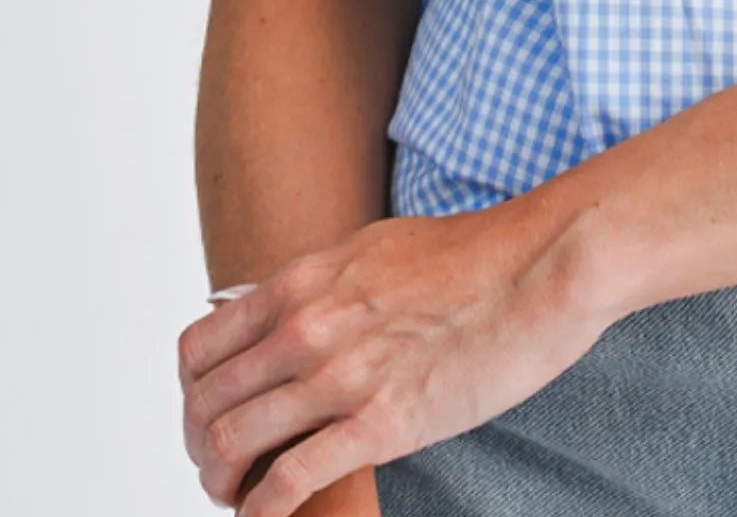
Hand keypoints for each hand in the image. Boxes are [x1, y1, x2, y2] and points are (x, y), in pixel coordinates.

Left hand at [177, 199, 614, 515]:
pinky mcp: (383, 422)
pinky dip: (263, 512)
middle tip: (221, 469)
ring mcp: (343, 375)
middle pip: (205, 404)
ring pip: (230, 446)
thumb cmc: (476, 253)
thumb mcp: (377, 246)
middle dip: (201, 446)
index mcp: (304, 281)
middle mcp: (308, 327)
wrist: (543, 264)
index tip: (210, 414)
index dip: (193, 394)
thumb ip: (321, 283)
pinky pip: (289, 482)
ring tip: (239, 497)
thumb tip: (278, 310)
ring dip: (222, 484)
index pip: (199, 349)